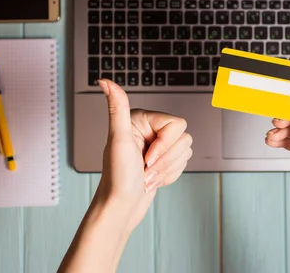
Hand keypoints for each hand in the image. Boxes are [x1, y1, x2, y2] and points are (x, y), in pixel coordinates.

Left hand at [97, 79, 192, 231]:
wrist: (121, 208)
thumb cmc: (117, 177)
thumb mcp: (118, 140)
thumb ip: (117, 108)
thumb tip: (105, 82)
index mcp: (141, 118)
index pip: (176, 124)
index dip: (165, 144)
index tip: (146, 157)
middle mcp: (150, 129)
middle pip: (183, 138)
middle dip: (166, 160)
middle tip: (145, 168)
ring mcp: (157, 145)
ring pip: (185, 151)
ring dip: (167, 170)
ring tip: (147, 176)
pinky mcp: (163, 159)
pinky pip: (183, 163)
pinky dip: (169, 176)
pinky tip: (152, 180)